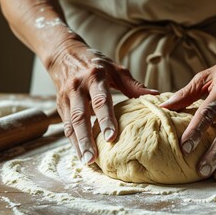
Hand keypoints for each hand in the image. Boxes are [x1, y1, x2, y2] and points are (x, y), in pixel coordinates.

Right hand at [48, 38, 157, 164]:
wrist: (64, 53)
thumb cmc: (95, 62)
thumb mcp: (115, 68)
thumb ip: (133, 85)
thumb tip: (156, 96)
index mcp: (94, 77)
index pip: (100, 100)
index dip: (105, 119)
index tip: (112, 137)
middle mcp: (77, 88)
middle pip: (80, 116)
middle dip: (86, 138)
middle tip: (94, 158)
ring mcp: (66, 98)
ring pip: (70, 124)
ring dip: (78, 144)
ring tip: (87, 161)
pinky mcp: (59, 105)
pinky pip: (65, 126)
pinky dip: (73, 142)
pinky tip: (81, 155)